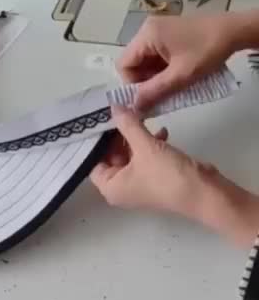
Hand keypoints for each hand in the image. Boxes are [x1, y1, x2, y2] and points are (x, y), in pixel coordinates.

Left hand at [90, 105, 212, 214]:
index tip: (101, 118)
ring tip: (142, 118)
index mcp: (110, 187)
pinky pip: (146, 158)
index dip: (97, 140)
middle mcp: (121, 188)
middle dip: (118, 135)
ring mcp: (139, 184)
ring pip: (130, 155)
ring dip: (136, 137)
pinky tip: (162, 131)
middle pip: (111, 156)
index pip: (93, 161)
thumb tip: (114, 107)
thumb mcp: (145, 146)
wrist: (205, 193)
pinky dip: (150, 144)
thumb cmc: (167, 174)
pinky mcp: (156, 178)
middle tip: (122, 112)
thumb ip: (127, 124)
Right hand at [117, 14, 235, 108]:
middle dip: (144, 81)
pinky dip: (162, 69)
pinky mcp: (167, 34)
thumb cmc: (207, 50)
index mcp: (146, 35)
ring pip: (145, 61)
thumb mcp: (181, 76)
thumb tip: (134, 107)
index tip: (148, 97)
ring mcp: (158, 30)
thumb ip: (154, 92)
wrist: (234, 31)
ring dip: (154, 77)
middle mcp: (147, 29)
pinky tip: (176, 76)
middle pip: (133, 62)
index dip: (132, 85)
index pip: (124, 65)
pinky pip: (155, 55)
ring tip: (171, 86)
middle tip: (161, 94)